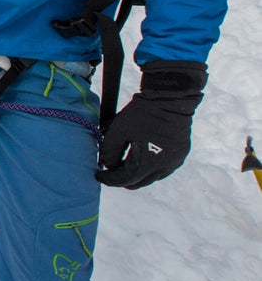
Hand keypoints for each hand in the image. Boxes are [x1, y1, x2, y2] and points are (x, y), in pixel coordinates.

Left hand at [97, 62, 206, 188]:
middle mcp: (164, 166)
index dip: (110, 179)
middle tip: (112, 178)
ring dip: (140, 177)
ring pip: (155, 176)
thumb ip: (110, 151)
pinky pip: (165, 167)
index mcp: (148, 163)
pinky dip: (152, 169)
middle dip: (124, 181)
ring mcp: (175, 160)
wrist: (170, 99)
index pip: (125, 179)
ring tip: (128, 174)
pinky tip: (145, 165)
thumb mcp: (118, 131)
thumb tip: (108, 165)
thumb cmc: (141, 114)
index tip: (98, 176)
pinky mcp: (182, 152)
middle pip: (141, 181)